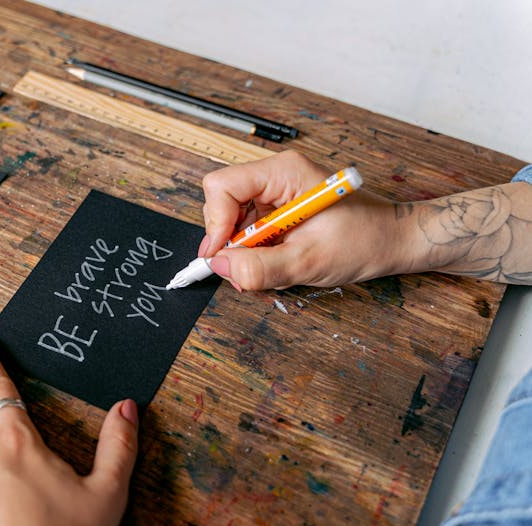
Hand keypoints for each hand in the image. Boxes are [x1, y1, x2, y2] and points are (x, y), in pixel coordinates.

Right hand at [199, 150, 406, 289]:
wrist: (395, 241)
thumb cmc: (366, 240)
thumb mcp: (309, 261)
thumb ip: (260, 267)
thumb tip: (221, 265)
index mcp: (284, 172)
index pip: (222, 186)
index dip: (215, 222)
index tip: (223, 254)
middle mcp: (277, 176)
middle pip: (222, 203)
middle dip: (230, 241)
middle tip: (248, 268)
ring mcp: (277, 193)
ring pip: (232, 220)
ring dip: (244, 250)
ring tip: (275, 264)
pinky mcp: (279, 209)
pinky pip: (248, 230)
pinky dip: (256, 252)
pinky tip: (280, 259)